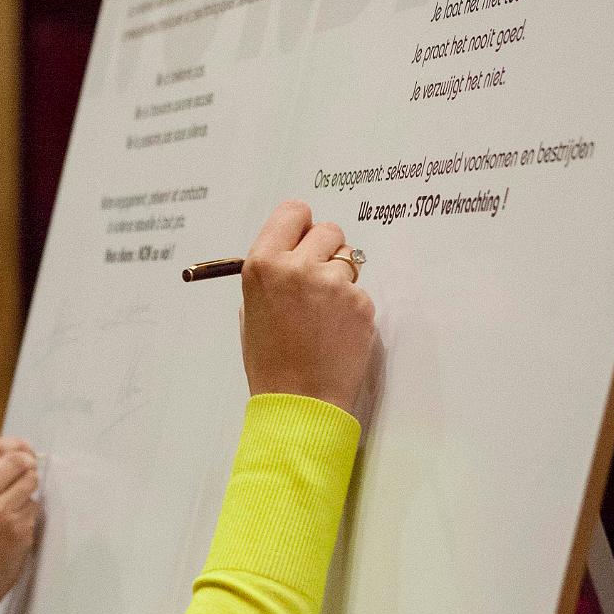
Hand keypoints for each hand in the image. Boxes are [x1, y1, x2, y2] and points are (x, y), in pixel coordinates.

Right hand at [0, 436, 41, 613]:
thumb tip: (5, 453)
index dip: (11, 444)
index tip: (21, 447)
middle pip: (16, 461)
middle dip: (27, 461)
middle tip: (30, 466)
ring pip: (30, 482)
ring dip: (28, 487)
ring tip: (16, 500)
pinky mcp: (17, 533)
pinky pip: (32, 509)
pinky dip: (27, 513)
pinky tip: (12, 527)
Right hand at [239, 201, 375, 415]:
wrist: (297, 401)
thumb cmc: (271, 361)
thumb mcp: (252, 309)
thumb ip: (272, 273)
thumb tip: (292, 250)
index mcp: (263, 264)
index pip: (293, 212)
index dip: (301, 226)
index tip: (304, 239)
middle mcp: (296, 267)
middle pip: (327, 230)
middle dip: (325, 252)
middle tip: (317, 283)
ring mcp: (332, 284)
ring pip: (349, 259)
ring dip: (340, 279)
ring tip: (324, 315)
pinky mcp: (360, 303)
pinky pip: (360, 291)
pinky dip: (352, 307)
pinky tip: (337, 331)